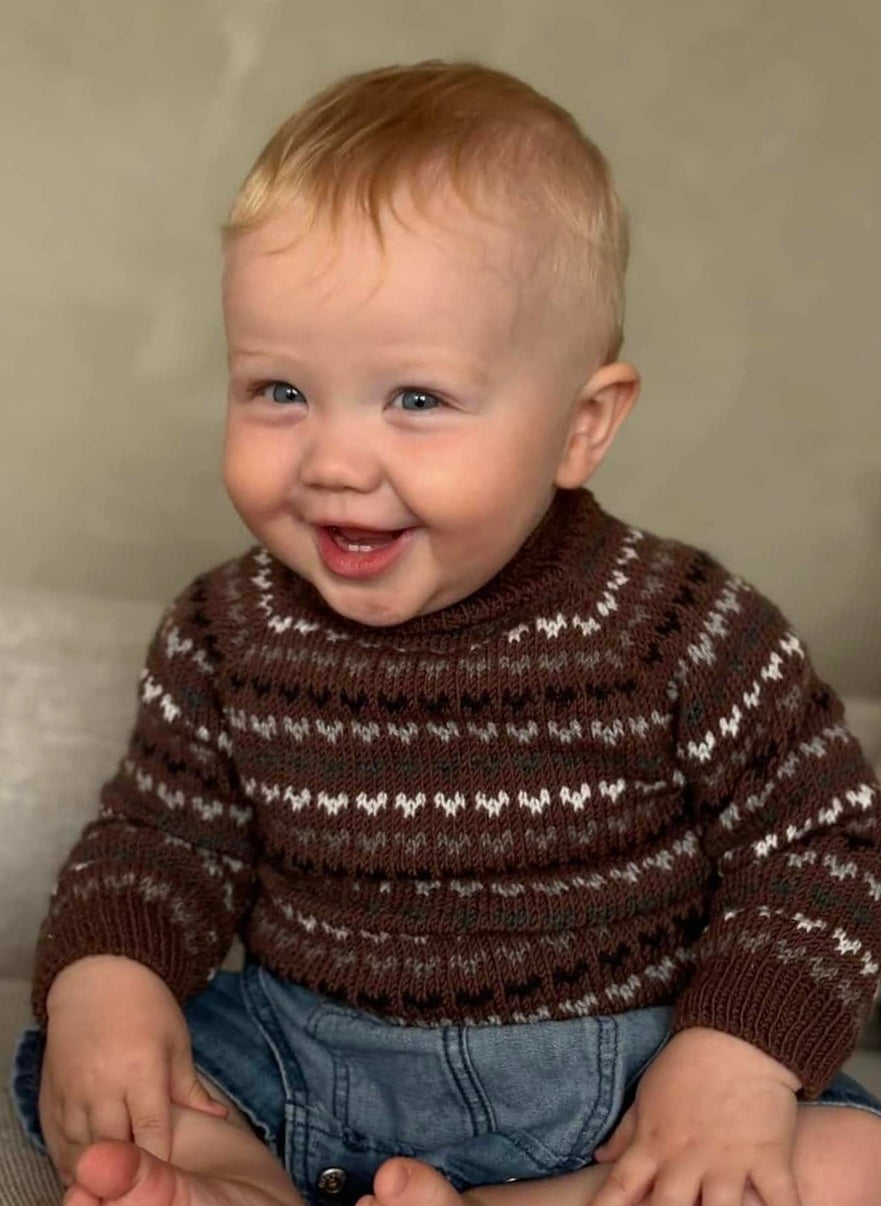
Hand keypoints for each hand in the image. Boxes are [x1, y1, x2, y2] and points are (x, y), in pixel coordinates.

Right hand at [39, 955, 225, 1183]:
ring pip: (82, 1151)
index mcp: (142, 1071)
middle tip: (142, 1184)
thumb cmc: (147, 1007)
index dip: (162, 1159)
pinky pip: (56, 1142)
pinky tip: (85, 1173)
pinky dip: (70, 1162)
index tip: (171, 1175)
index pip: (152, 1132)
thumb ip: (191, 1088)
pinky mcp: (51, 1094)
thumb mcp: (177, 1042)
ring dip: (98, 1170)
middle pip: (115, 1148)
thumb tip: (220, 1118)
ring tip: (113, 1184)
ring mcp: (73, 1092)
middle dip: (129, 1169)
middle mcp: (104, 1086)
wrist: (98, 976)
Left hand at [590, 1026, 801, 1205]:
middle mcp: (687, 1161)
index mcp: (655, 1145)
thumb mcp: (647, 1095)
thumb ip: (627, 1132)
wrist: (737, 1037)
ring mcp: (729, 1163)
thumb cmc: (686, 1065)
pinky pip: (782, 1203)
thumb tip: (600, 1159)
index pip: (621, 1188)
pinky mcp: (770, 1159)